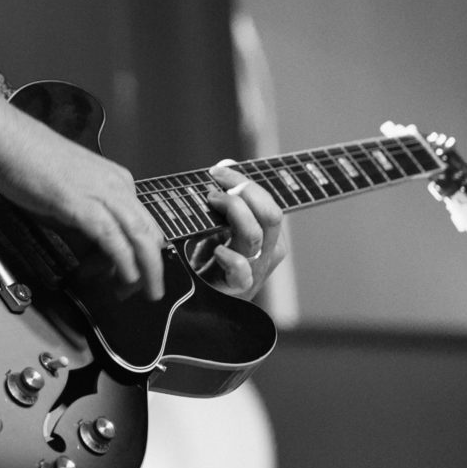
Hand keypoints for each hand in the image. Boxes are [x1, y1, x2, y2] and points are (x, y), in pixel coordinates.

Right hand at [0, 115, 165, 300]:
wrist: (10, 141)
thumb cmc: (31, 162)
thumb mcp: (71, 192)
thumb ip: (85, 218)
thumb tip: (90, 246)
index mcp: (117, 181)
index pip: (143, 223)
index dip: (142, 253)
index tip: (129, 272)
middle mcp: (118, 186)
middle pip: (150, 233)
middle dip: (153, 267)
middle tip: (149, 292)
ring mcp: (103, 194)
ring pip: (140, 237)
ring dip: (146, 270)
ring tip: (142, 292)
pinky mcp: (83, 205)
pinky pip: (113, 239)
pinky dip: (123, 261)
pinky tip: (126, 277)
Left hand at [192, 161, 285, 295]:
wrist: (196, 302)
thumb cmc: (209, 261)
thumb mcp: (219, 226)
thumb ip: (226, 199)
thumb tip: (226, 165)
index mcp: (268, 235)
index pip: (268, 202)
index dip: (246, 182)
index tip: (218, 171)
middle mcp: (267, 252)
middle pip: (270, 215)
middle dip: (244, 192)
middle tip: (214, 187)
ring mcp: (254, 271)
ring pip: (256, 235)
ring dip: (233, 212)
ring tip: (211, 205)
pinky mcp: (237, 289)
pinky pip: (241, 271)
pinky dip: (230, 257)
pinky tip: (215, 250)